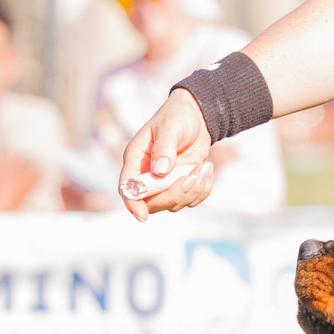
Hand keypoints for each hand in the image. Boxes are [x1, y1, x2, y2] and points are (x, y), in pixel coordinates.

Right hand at [120, 88, 217, 220]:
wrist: (196, 117)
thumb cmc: (177, 117)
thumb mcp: (170, 127)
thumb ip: (164, 148)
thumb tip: (159, 171)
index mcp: (136, 159)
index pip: (127, 187)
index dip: (132, 203)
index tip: (142, 216)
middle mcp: (147, 175)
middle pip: (151, 202)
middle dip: (174, 195)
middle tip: (193, 175)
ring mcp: (164, 183)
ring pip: (174, 204)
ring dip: (193, 191)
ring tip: (204, 167)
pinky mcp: (181, 185)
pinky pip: (191, 200)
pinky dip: (202, 190)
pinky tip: (207, 170)